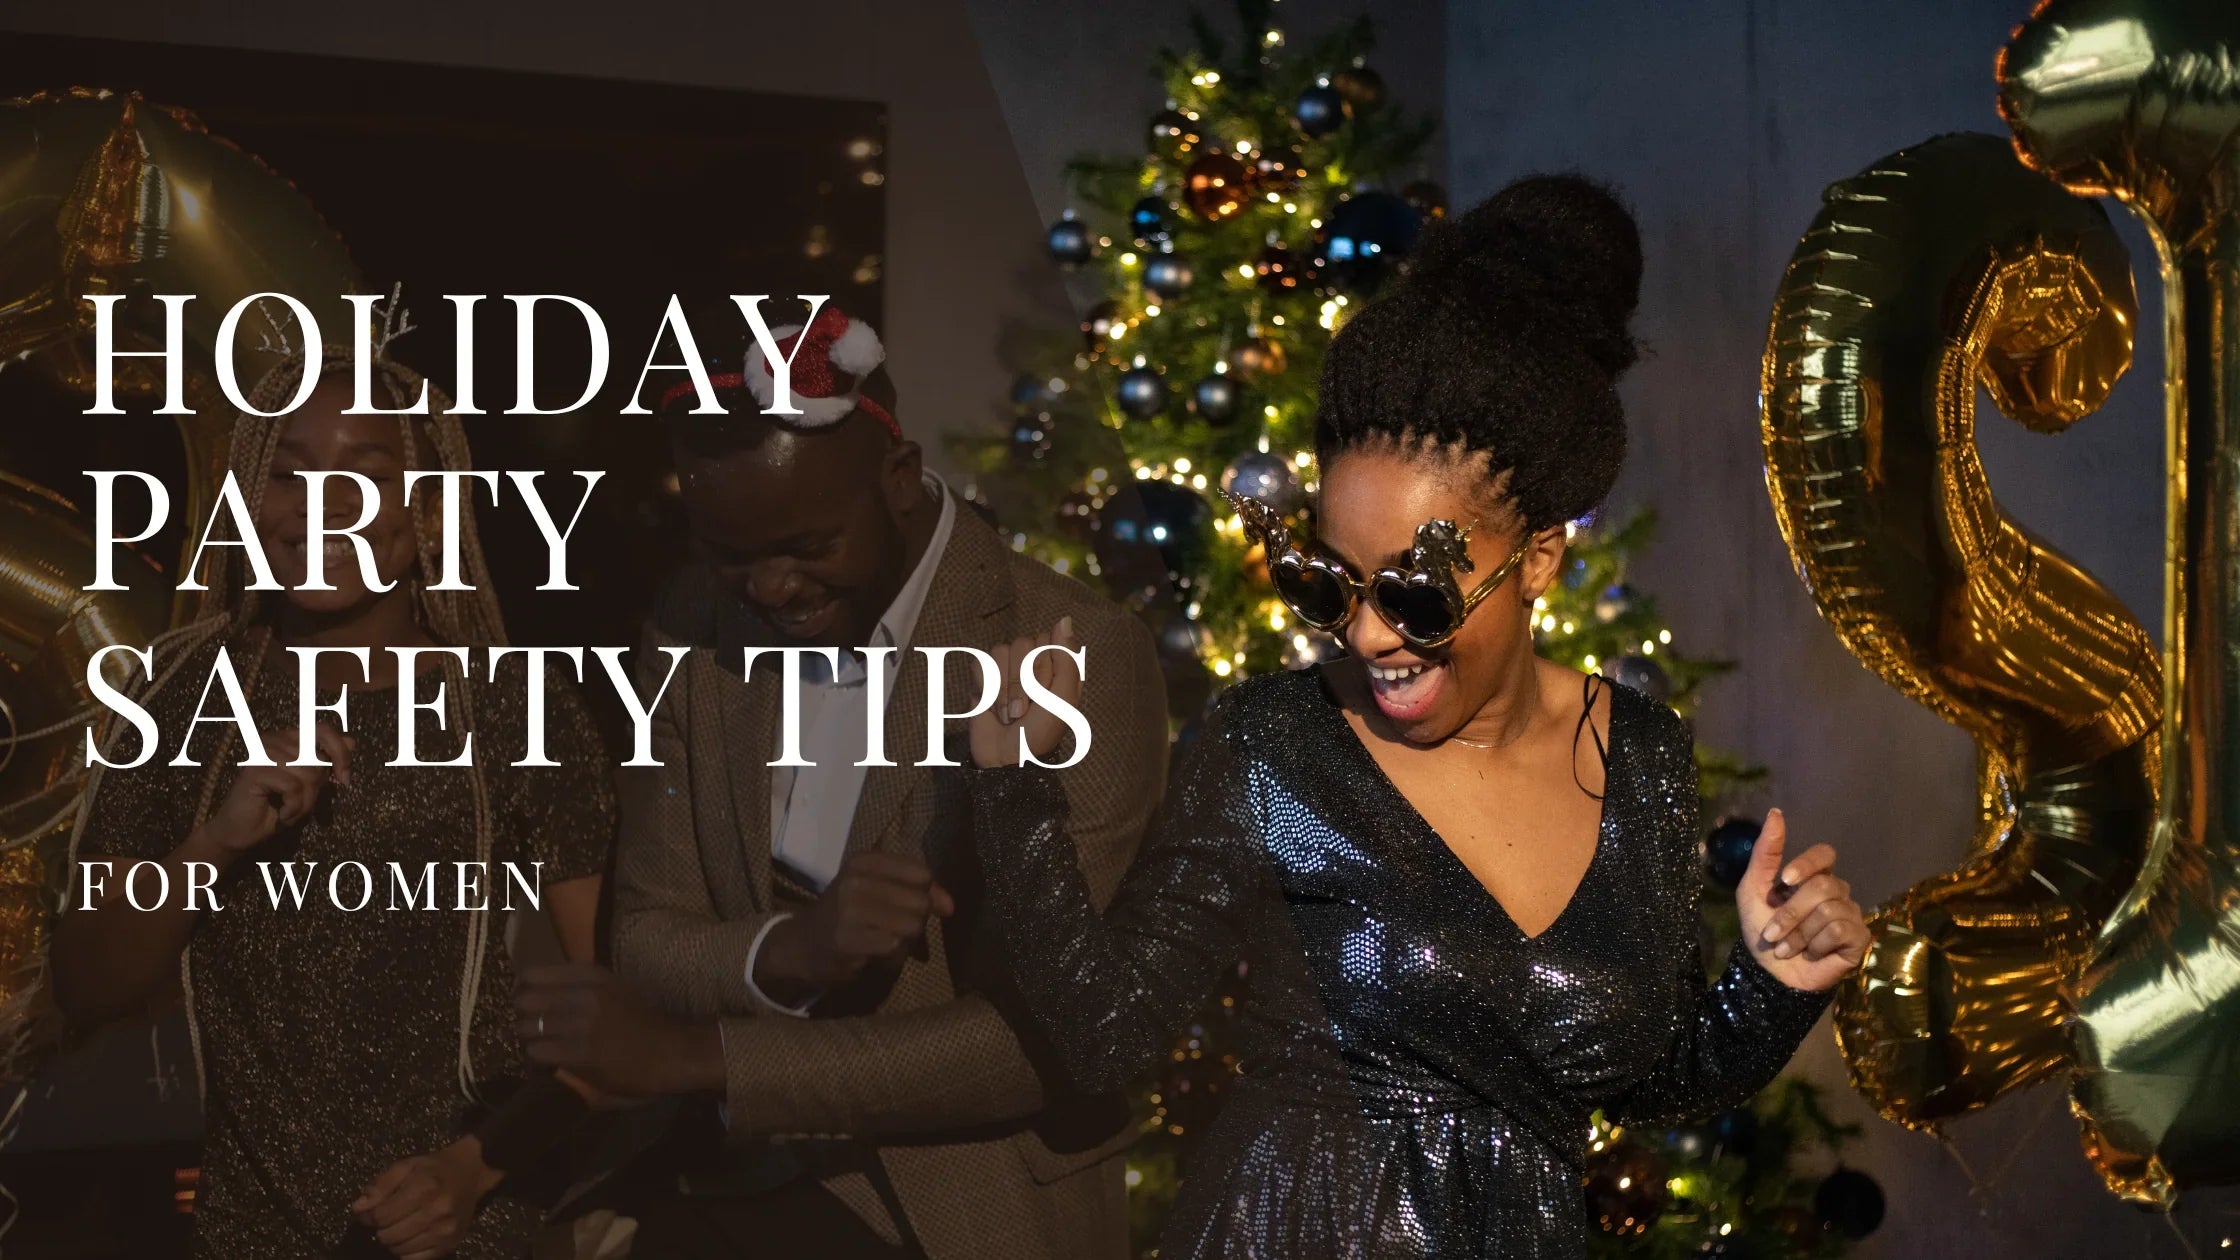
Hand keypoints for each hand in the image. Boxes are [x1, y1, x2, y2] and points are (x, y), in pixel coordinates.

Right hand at [202, 721, 350, 853]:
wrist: (243, 832)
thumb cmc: (277, 807)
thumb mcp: (310, 784)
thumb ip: (327, 762)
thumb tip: (352, 740)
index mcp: (289, 738)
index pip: (324, 730)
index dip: (340, 753)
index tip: (344, 779)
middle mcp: (275, 739)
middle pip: (318, 759)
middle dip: (316, 789)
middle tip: (300, 804)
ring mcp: (263, 752)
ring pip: (308, 775)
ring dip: (304, 802)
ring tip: (290, 811)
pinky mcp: (255, 769)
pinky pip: (293, 787)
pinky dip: (293, 807)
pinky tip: (282, 815)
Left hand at [351, 1137, 499, 1259]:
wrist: (471, 1173)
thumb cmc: (433, 1169)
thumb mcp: (405, 1166)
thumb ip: (380, 1185)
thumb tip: (358, 1209)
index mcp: (424, 1188)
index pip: (380, 1215)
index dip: (367, 1215)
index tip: (369, 1211)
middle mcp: (436, 1211)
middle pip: (387, 1235)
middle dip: (381, 1227)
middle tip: (387, 1217)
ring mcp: (445, 1231)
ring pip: (399, 1250)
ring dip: (393, 1240)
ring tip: (400, 1224)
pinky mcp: (450, 1244)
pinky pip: (414, 1259)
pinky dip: (406, 1250)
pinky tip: (411, 1235)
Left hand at [515, 963, 723, 1096]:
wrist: (671, 1051)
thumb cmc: (643, 1020)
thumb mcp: (615, 988)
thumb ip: (580, 984)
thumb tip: (535, 988)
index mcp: (591, 975)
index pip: (532, 975)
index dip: (524, 990)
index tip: (528, 1002)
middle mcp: (584, 994)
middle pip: (524, 1000)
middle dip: (523, 1016)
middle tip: (532, 1027)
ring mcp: (581, 1024)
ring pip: (526, 1028)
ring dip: (529, 1039)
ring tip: (541, 1046)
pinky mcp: (579, 1053)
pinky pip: (537, 1052)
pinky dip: (538, 1059)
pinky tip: (550, 1062)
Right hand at [756, 852, 956, 1002]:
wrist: (802, 946)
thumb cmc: (847, 915)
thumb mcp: (878, 890)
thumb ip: (919, 891)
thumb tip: (950, 906)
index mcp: (865, 860)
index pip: (922, 874)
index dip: (927, 894)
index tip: (910, 908)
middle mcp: (855, 880)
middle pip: (921, 901)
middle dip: (916, 920)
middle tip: (892, 928)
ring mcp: (849, 909)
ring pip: (911, 925)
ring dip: (905, 941)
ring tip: (883, 941)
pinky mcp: (848, 939)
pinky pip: (895, 947)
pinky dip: (892, 957)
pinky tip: (874, 955)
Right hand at [967, 616, 1082, 768]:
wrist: (1008, 759)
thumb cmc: (1041, 732)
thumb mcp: (1063, 698)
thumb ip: (1067, 657)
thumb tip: (1064, 619)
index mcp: (1058, 666)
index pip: (1046, 640)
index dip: (1042, 668)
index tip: (1045, 696)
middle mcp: (1034, 663)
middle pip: (1021, 644)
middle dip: (1021, 682)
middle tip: (1025, 711)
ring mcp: (1008, 670)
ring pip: (999, 651)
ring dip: (1003, 689)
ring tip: (1010, 714)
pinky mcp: (985, 679)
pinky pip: (980, 663)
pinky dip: (986, 689)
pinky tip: (993, 709)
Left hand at [1735, 809, 1867, 991]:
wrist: (1769, 974)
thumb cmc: (1761, 930)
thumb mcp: (1753, 889)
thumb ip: (1766, 852)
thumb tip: (1776, 812)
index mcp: (1815, 878)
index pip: (1825, 855)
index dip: (1808, 863)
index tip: (1785, 880)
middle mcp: (1837, 893)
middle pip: (1823, 886)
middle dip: (1790, 913)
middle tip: (1771, 934)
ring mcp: (1851, 915)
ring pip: (1829, 910)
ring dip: (1798, 933)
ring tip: (1787, 948)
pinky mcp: (1859, 939)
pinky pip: (1840, 930)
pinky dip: (1816, 944)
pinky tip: (1811, 954)